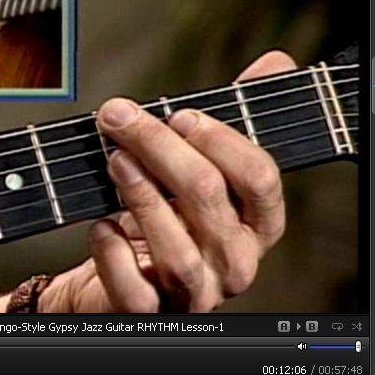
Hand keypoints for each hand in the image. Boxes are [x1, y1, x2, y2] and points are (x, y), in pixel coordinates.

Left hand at [39, 51, 294, 312]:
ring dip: (141, 196)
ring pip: (177, 250)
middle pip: (209, 200)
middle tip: (119, 117)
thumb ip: (234, 117)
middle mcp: (232, 262)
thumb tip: (275, 62)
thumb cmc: (170, 210)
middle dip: (161, 149)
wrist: (125, 271)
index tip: (180, 114)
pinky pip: (135, 292)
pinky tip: (99, 224)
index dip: (221, 140)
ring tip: (113, 158)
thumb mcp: (203, 162)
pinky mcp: (149, 311)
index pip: (260, 179)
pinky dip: (113, 256)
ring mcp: (193, 292)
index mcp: (254, 223)